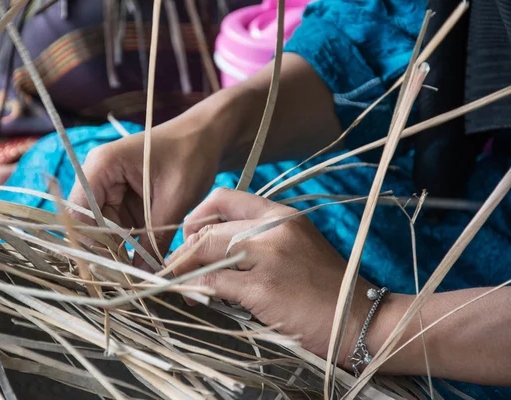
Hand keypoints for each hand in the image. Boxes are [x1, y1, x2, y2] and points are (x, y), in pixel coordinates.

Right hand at [68, 117, 220, 268]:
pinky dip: (129, 243)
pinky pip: (118, 227)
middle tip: (129, 276)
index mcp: (102, 165)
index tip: (114, 268)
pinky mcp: (122, 198)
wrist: (208, 138)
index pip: (79, 211)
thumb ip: (155, 237)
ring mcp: (109, 187)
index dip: (92, 242)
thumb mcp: (176, 198)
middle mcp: (98, 176)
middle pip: (87, 223)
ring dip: (119, 249)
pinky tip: (144, 257)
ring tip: (139, 271)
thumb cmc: (192, 156)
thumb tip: (142, 275)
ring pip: (102, 229)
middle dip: (107, 250)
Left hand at [168, 188, 378, 366]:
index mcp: (281, 215)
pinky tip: (193, 296)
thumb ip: (257, 242)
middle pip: (209, 227)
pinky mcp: (264, 287)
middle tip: (176, 267)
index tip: (190, 237)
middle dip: (184, 247)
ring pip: (205, 250)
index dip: (198, 216)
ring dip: (183, 267)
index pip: (225, 196)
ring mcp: (270, 256)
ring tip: (180, 283)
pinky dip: (195, 289)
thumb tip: (211, 254)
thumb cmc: (326, 289)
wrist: (359, 320)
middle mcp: (274, 228)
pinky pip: (213, 282)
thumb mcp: (295, 249)